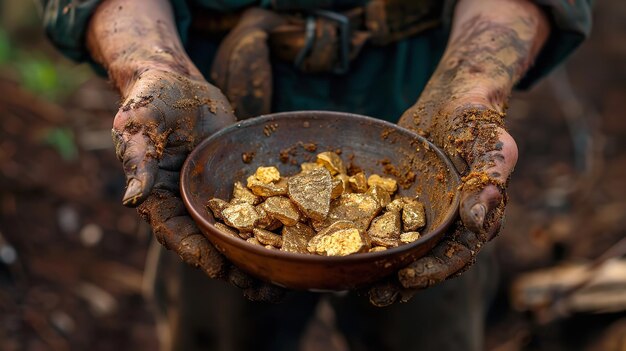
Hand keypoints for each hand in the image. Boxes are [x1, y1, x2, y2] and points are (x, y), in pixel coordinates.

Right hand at [113, 68, 283, 301]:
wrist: (178, 84)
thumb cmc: (151, 101)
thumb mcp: (139, 126)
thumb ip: (137, 160)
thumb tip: (133, 197)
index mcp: (160, 200)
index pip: (177, 234)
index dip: (197, 253)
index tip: (219, 270)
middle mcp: (189, 207)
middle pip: (212, 246)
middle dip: (236, 269)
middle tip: (263, 289)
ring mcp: (215, 198)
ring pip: (238, 234)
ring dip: (259, 257)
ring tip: (288, 279)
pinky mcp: (237, 185)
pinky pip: (257, 208)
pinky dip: (275, 225)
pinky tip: (300, 239)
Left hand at [367, 0, 549, 305]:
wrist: (453, 100)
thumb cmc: (477, 120)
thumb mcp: (492, 144)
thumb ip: (489, 182)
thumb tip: (477, 222)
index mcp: (477, 218)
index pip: (456, 254)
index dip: (433, 270)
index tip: (407, 279)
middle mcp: (451, 224)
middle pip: (426, 261)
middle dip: (401, 282)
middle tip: (373, 295)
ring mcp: (425, 214)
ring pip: (403, 248)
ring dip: (381, 269)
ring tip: (353, 284)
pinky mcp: (403, 202)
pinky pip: (384, 223)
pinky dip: (367, 237)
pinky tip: (342, 246)